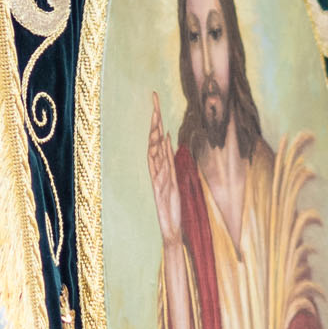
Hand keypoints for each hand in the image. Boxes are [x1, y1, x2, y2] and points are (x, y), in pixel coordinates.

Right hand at [147, 93, 182, 250]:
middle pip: (154, 141)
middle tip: (154, 99)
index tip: (156, 101)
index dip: (156, 121)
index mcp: (160, 168)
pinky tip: (165, 143)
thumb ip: (169, 158)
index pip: (156, 140)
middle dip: (155, 120)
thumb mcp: (173, 177)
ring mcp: (159, 179)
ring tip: (157, 117)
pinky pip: (163, 168)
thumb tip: (169, 138)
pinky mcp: (163, 189)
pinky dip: (163, 155)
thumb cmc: (172, 205)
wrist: (171, 229)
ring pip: (155, 152)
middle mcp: (157, 171)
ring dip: (156, 135)